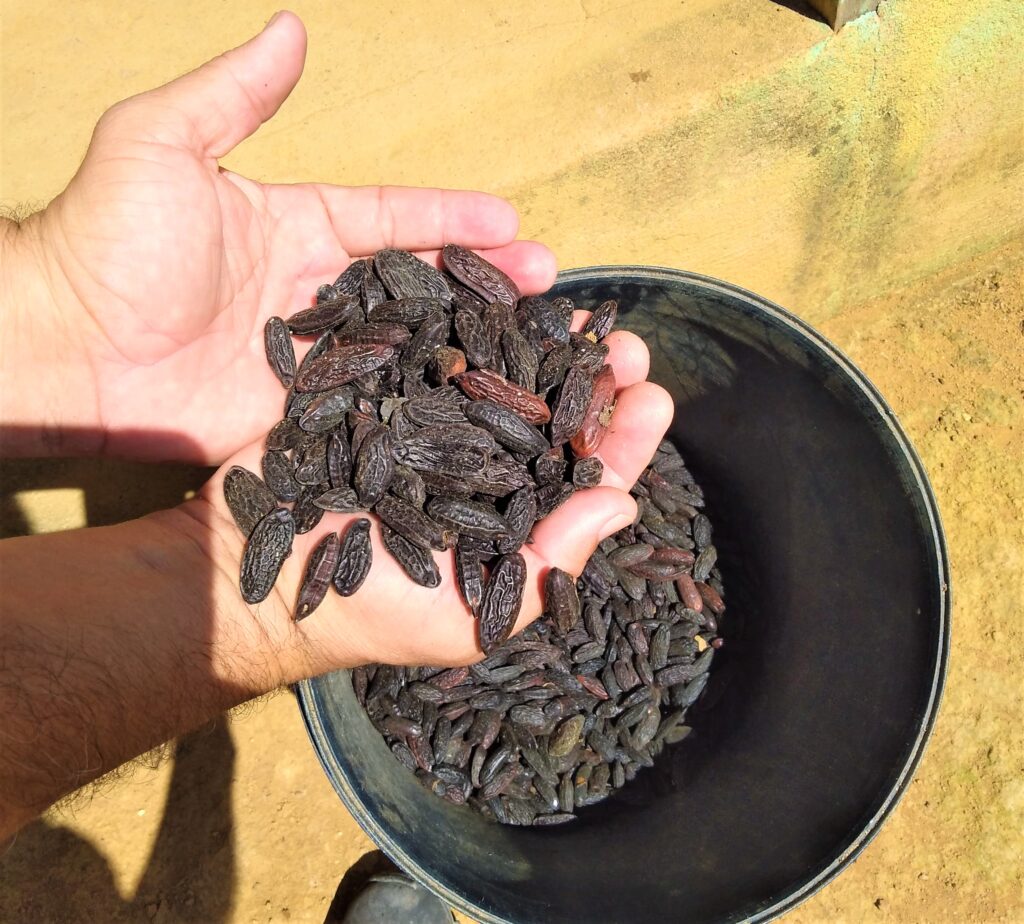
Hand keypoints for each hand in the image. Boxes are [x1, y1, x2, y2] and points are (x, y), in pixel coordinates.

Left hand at [8, 12, 553, 461]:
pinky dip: (421, 407)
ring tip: (532, 343)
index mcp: (296, 225)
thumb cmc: (108, 240)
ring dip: (467, 343)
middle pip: (415, 284)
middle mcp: (313, 291)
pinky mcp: (300, 414)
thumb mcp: (162, 142)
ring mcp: (311, 357)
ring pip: (406, 348)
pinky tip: (473, 409)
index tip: (509, 220)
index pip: (391, 217)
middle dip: (482, 280)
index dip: (450, 217)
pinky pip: (371, 407)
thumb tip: (290, 29)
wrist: (67, 351)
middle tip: (545, 284)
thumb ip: (233, 93)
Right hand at [197, 314, 673, 675]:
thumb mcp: (467, 614)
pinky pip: (434, 348)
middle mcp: (479, 469)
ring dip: (542, 343)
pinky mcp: (383, 392)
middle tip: (626, 346)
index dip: (620, 440)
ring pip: (502, 376)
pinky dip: (467, 321)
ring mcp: (432, 426)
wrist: (254, 575)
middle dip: (591, 382)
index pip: (580, 480)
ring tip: (576, 310)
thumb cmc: (365, 610)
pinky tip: (497, 293)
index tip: (653, 399)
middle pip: (549, 418)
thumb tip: (621, 504)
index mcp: (509, 522)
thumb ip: (548, 563)